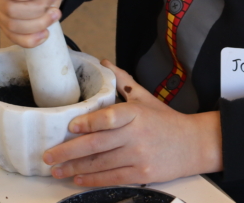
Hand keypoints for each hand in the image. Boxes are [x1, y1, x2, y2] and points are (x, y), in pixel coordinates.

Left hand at [43, 61, 222, 186]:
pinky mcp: (143, 174)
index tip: (70, 126)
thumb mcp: (145, 98)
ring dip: (75, 168)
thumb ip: (122, 82)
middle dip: (69, 151)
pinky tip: (78, 178)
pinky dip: (93, 180)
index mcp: (135, 113)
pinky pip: (113, 178)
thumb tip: (104, 63)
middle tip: (49, 155)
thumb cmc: (167, 121)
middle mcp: (136, 135)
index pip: (109, 117)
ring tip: (56, 169)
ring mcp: (139, 156)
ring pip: (101, 164)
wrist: (195, 144)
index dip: (89, 123)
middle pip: (98, 144)